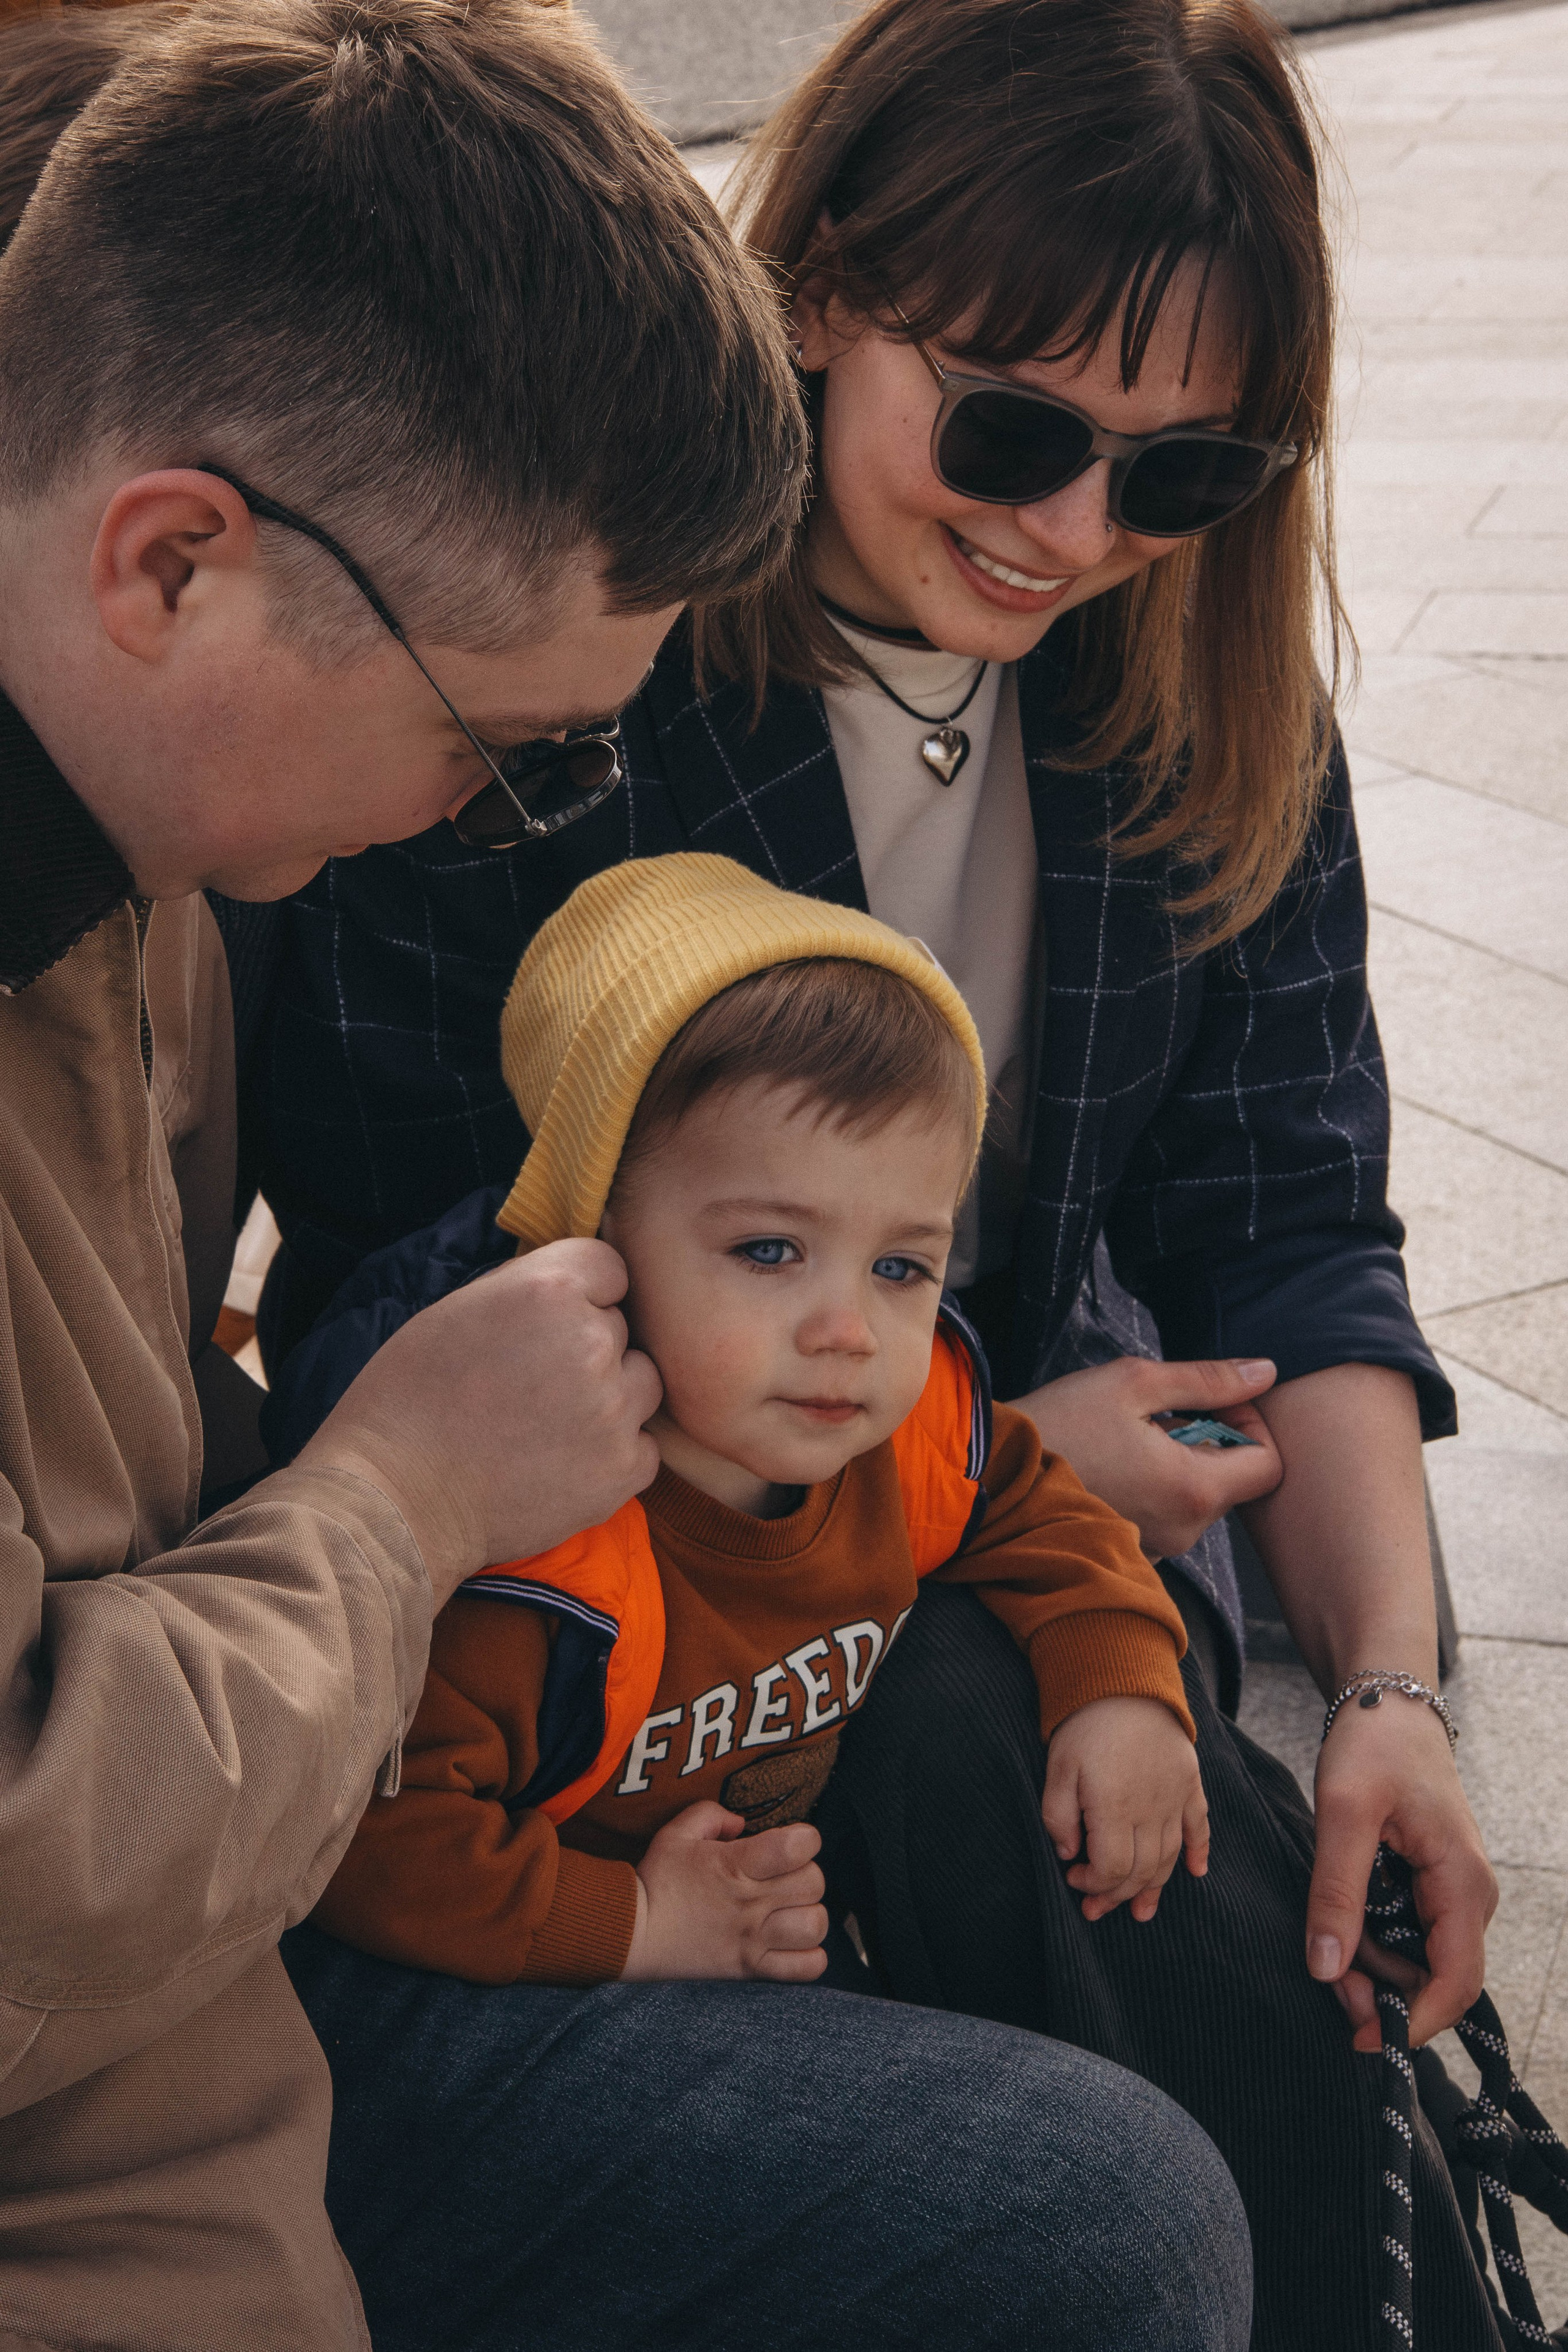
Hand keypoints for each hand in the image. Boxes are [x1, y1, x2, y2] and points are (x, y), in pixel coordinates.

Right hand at [298, 1238, 661, 1605]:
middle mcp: (591, 1341)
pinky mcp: (622, 1470)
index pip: (609, 1267)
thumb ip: (528, 1290)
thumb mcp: (460, 1309)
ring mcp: (613, 1410)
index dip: (583, 1293)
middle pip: (621, 1329)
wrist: (396, 1500)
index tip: (553, 1321)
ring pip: (642, 1383)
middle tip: (535, 1382)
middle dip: (587, 1348)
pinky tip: (562, 1463)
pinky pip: (644, 1446)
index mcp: (547, 1289)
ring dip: (610, 1398)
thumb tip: (573, 1289)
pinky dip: (613, 1455)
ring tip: (550, 1424)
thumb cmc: (408, 1400)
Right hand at [619, 1801, 828, 1982]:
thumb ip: (712, 1814)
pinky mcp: (751, 1969)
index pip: (798, 1846)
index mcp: (735, 1865)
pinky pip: (805, 1969)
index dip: (805, 1838)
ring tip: (791, 1909)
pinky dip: (810, 1957)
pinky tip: (794, 1942)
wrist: (632, 1934)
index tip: (791, 1841)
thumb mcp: (676, 1832)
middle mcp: (750, 1904)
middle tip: (786, 1875)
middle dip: (807, 1872)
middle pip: (813, 1883)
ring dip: (810, 1913)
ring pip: (814, 1926)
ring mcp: (752, 1940)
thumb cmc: (656, 1880)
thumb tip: (742, 1822)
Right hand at [1016, 1357, 1283, 1557]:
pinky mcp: (1134, 1552)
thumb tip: (1265, 1372)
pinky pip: (1168, 1514)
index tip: (1210, 1403)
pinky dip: (1155, 1486)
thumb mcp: (1134, 1383)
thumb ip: (1207, 1380)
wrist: (993, 1478)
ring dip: (1179, 1462)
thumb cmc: (1060, 1424)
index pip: (1269, 1465)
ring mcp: (1160, 1548)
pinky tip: (1115, 1464)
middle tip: (1158, 1413)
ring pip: (1197, 1496)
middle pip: (1233, 1480)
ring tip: (1128, 1437)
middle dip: (1209, 1439)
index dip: (1251, 1425)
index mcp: (1194, 1489)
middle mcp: (1186, 1531)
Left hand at [1042, 1696, 1208, 1922]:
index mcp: (1114, 1807)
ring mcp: (1174, 1797)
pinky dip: (1199, 1852)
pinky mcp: (1190, 1782)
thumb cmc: (1085, 1725)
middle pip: (1142, 1870)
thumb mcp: (1057, 1768)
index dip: (1094, 1884)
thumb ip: (1057, 1816)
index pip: (1112, 1868)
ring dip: (1155, 1887)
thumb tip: (1070, 1855)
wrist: (1125, 1679)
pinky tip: (1195, 1873)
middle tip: (1096, 1910)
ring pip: (1169, 1857)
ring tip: (1140, 1911)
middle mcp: (1150, 1809)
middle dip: (1117, 1895)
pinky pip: (1200, 1825)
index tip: (1074, 1879)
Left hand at [1307, 1693, 1496, 2050]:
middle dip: (1383, 1995)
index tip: (1358, 2037)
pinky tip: (1342, 1924)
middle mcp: (1470, 1894)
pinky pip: (1411, 1934)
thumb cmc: (1371, 1745)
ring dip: (1375, 1969)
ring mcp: (1454, 1891)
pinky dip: (1375, 1942)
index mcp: (1463, 1883)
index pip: (1455, 1983)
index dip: (1411, 2021)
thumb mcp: (1343, 1813)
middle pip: (1436, 1980)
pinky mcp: (1432, 1883)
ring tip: (1326, 1946)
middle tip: (1325, 1979)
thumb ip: (1335, 1891)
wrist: (1386, 1699)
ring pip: (1421, 1961)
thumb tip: (1326, 1969)